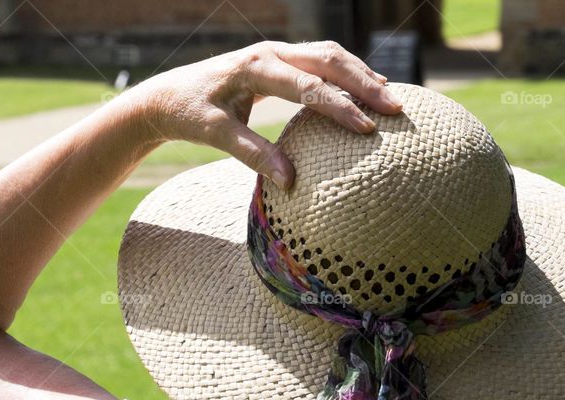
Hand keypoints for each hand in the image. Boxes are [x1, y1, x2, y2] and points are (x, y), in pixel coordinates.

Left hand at [136, 40, 404, 187]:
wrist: (169, 93)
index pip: (309, 86)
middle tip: (396, 108)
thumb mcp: (216, 135)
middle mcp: (270, 53)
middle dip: (364, 83)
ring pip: (329, 55)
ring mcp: (277, 52)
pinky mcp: (280, 60)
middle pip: (328, 60)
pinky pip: (321, 60)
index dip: (340, 106)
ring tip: (391, 96)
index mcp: (256, 67)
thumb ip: (253, 154)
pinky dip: (347, 72)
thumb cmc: (191, 114)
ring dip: (361, 73)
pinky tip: (368, 88)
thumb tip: (290, 181)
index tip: (366, 129)